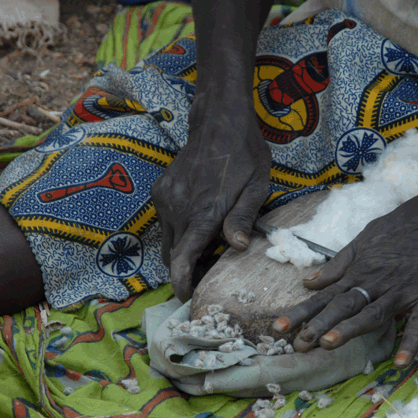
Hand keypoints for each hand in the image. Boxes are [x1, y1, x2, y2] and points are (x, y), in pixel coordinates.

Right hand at [151, 96, 270, 300]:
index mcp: (204, 212)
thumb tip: (238, 247)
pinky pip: (165, 222)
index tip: (188, 296)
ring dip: (182, 251)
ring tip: (207, 246)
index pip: (182, 260)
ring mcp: (166, 199)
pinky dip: (178, 231)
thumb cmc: (246, 155)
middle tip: (210, 269)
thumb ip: (244, 218)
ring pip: (167, 241)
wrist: (219, 121)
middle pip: (173, 256)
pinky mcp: (160, 190)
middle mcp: (179, 208)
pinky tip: (199, 222)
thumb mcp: (256, 188)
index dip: (182, 283)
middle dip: (187, 269)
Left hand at [273, 182, 417, 367]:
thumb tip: (309, 282)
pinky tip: (402, 363)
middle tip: (298, 346)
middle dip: (319, 326)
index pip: (325, 296)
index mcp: (360, 270)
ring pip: (373, 313)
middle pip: (343, 307)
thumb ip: (339, 263)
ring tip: (330, 345)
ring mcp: (403, 291)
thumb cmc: (405, 224)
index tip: (279, 329)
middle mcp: (376, 282)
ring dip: (351, 329)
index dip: (302, 313)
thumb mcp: (367, 237)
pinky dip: (411, 341)